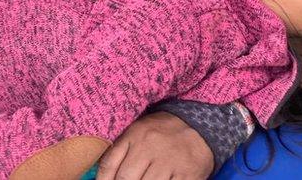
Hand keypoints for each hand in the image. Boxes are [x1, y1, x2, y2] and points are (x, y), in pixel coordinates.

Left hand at [96, 112, 213, 179]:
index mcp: (135, 135)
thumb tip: (102, 178)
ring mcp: (170, 161)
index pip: (109, 164)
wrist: (199, 126)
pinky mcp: (187, 174)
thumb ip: (119, 151)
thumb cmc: (162, 133)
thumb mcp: (137, 132)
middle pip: (126, 179)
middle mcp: (151, 147)